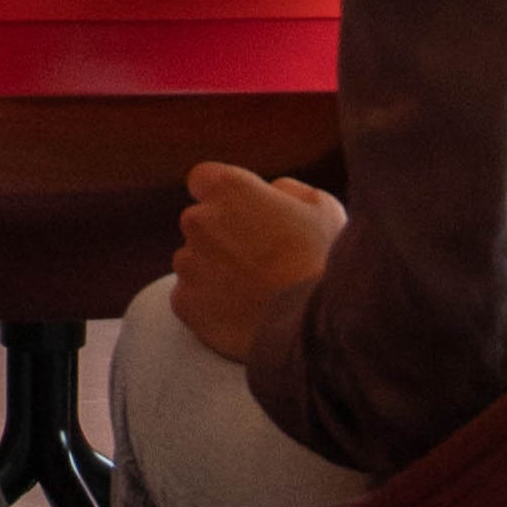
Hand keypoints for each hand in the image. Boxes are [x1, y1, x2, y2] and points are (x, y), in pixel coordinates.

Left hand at [170, 167, 343, 361]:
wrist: (312, 326)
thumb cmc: (323, 261)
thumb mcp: (321, 208)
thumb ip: (286, 191)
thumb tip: (271, 192)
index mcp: (229, 188)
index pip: (203, 180)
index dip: (221, 196)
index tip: (239, 212)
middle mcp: (199, 220)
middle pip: (199, 222)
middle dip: (221, 235)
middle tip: (258, 259)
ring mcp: (188, 263)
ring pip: (193, 260)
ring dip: (214, 270)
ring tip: (253, 290)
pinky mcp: (184, 302)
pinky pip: (190, 297)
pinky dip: (209, 303)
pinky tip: (241, 311)